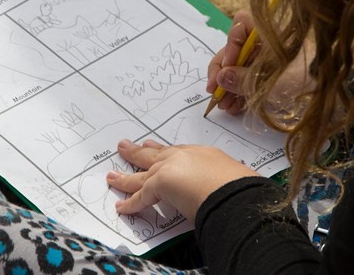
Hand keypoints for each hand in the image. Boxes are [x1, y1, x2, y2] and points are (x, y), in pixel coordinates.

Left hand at [106, 138, 258, 223]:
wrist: (234, 191)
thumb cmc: (241, 187)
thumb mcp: (234, 180)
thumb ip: (224, 183)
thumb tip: (230, 193)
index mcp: (204, 155)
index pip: (179, 153)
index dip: (164, 152)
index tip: (153, 147)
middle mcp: (185, 157)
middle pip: (156, 155)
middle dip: (139, 152)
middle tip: (126, 146)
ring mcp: (170, 168)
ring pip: (142, 174)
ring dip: (125, 176)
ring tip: (111, 176)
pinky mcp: (160, 183)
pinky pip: (140, 197)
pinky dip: (130, 203)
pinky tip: (121, 207)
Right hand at [207, 10, 315, 115]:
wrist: (333, 96)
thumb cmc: (307, 82)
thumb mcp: (272, 82)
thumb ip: (244, 79)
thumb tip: (222, 77)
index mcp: (270, 36)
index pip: (241, 27)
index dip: (229, 45)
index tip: (226, 68)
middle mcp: (267, 45)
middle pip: (235, 50)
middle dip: (223, 72)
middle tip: (215, 92)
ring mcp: (268, 62)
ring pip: (239, 68)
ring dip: (228, 86)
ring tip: (224, 105)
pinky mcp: (271, 78)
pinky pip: (248, 81)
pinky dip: (239, 93)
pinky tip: (234, 107)